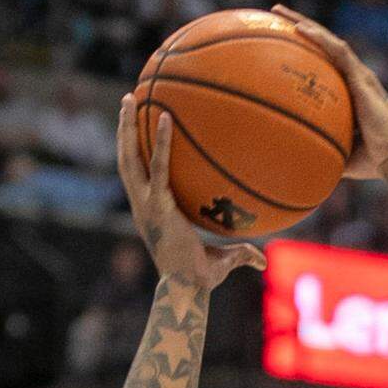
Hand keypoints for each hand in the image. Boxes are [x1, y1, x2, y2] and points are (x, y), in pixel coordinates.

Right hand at [117, 96, 265, 289]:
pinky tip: (167, 117)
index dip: (133, 152)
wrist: (188, 289)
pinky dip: (162, 142)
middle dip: (124, 129)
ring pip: (130, 157)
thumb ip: (242, 253)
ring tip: (132, 98)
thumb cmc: (202, 279)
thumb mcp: (223, 260)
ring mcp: (146, 203)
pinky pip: (159, 167)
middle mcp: (143, 204)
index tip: (136, 131)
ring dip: (128, 127)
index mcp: (151, 211)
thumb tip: (263, 259)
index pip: (138, 176)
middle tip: (129, 100)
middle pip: (126, 158)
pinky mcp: (158, 204)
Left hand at [269, 5, 387, 178]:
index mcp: (353, 92)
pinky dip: (319, 38)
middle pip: (324, 45)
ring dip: (304, 24)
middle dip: (300, 27)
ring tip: (279, 12)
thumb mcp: (342, 155)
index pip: (327, 63)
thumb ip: (324, 152)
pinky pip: (338, 50)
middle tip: (276, 16)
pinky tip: (299, 29)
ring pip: (329, 40)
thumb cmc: (375, 162)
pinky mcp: (362, 78)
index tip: (284, 40)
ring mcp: (360, 75)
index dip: (307, 49)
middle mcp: (356, 78)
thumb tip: (301, 164)